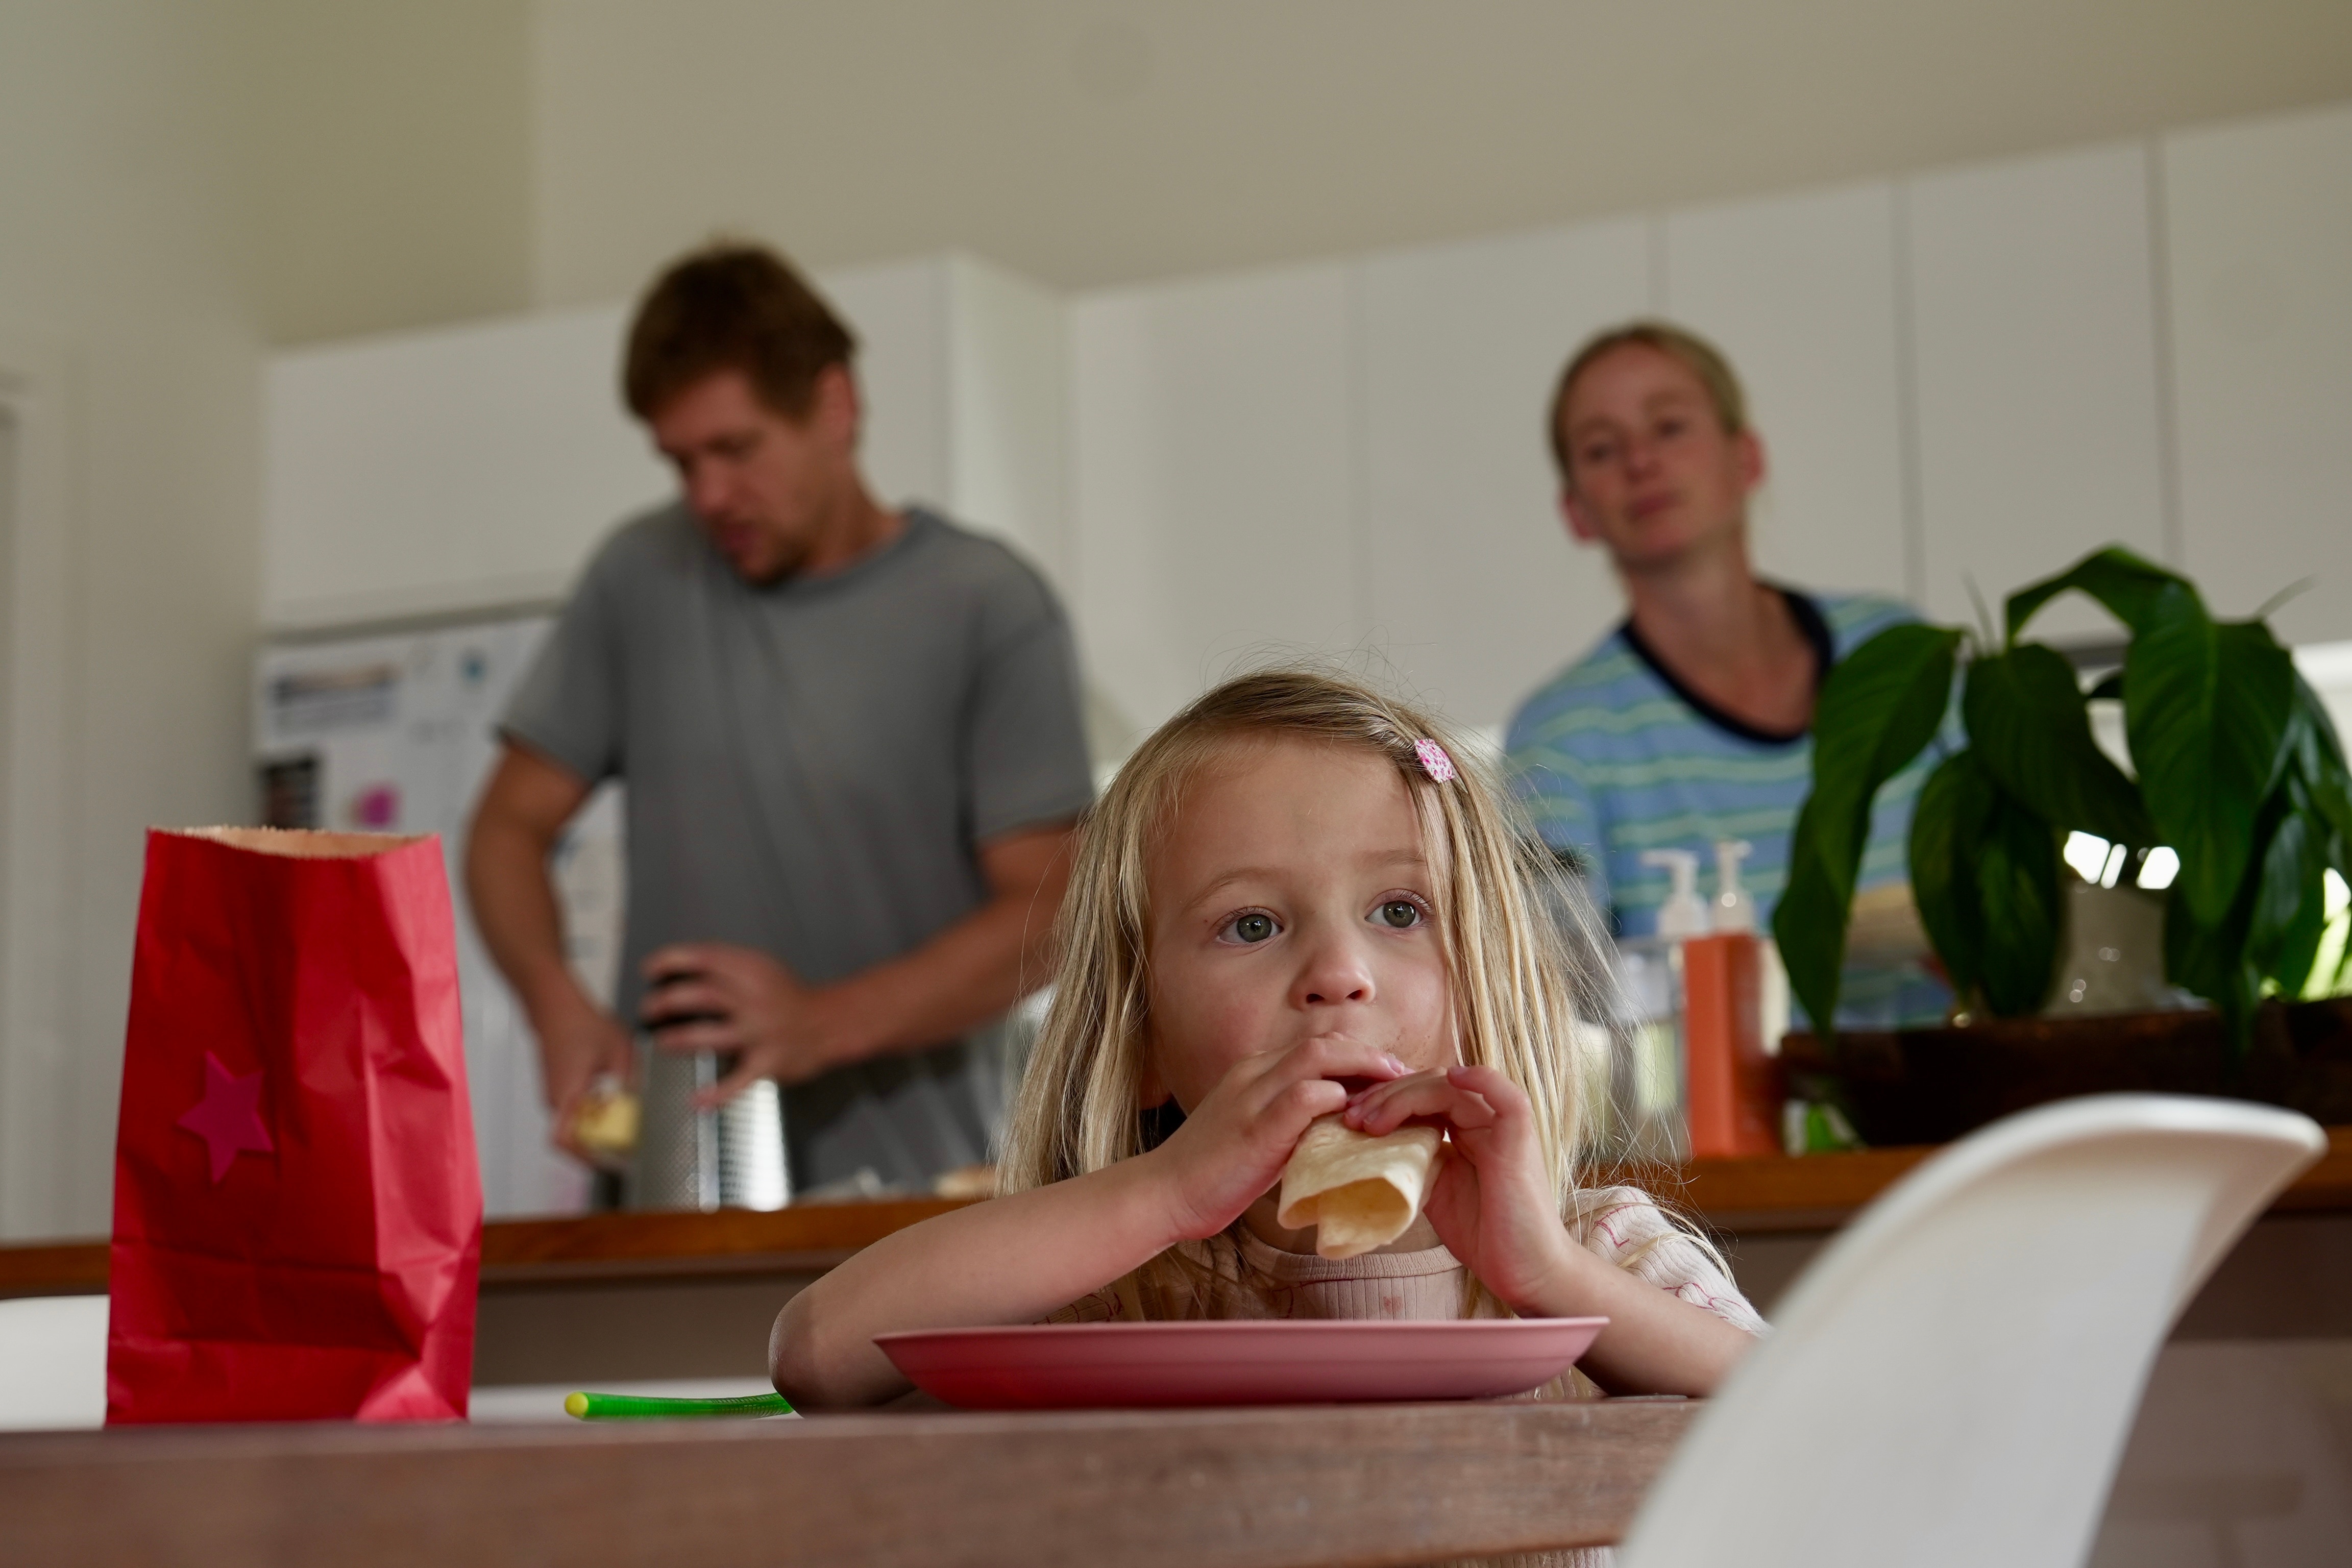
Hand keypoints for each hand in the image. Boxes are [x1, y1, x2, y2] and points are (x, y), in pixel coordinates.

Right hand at [531, 986, 636, 1162]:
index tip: (613, 1162)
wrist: (555, 1004)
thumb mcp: (619, 1051)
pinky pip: (575, 1112)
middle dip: (602, 1144)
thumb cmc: (580, 1022)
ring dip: (599, 1127)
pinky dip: (594, 1113)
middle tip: (629, 1143)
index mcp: (566, 1094)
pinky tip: (613, 1098)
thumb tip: (640, 1107)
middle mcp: (555, 1100)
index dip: (588, 1158)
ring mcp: (555, 1095)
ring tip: (625, 1119)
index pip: (566, 1142)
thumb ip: (629, 1081)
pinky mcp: (559, 1088)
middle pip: (575, 1139)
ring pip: (576, 1125)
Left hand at [641, 943, 866, 1104]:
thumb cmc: (788, 996)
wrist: (830, 1022)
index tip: (650, 970)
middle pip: (702, 994)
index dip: (670, 961)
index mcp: (752, 970)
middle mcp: (756, 999)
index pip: (704, 957)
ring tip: (661, 1042)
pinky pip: (737, 1080)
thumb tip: (680, 971)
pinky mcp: (769, 1062)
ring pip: (711, 1035)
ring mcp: (762, 1032)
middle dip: (667, 1001)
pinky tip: (696, 1100)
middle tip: (649, 1009)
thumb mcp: (762, 968)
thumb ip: (727, 967)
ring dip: (679, 1039)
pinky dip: (715, 1093)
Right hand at [1145, 1033, 1409, 1242]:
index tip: (1386, 1074)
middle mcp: (1253, 1074)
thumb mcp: (1254, 1133)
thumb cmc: (1209, 1171)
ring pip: (1316, 1058)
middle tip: (1403, 1075)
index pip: (1315, 1047)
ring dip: (1362, 1067)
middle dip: (1369, 1054)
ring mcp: (1252, 1097)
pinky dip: (1336, 1099)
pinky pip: (1303, 1098)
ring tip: (1395, 1086)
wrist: (1162, 1193)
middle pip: (1323, 1043)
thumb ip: (1289, 1122)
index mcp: (1252, 1072)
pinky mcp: (1254, 1128)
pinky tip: (1360, 1115)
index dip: (1356, 1054)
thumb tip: (1334, 1125)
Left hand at [1342, 1064, 1581, 1315]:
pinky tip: (1450, 1079)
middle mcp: (1484, 1119)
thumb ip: (1412, 1161)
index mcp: (1464, 1129)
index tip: (1348, 1118)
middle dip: (1385, 1095)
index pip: (1420, 1094)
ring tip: (1369, 1121)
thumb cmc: (1483, 1234)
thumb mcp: (1432, 1190)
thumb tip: (1369, 1147)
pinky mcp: (1520, 1136)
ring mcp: (1503, 1125)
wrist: (1523, 1269)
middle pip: (1429, 1084)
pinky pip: (1504, 1095)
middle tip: (1350, 1117)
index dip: (1383, 1099)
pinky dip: (1480, 1079)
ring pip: (1451, 1087)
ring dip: (1405, 1096)